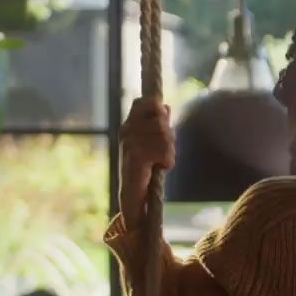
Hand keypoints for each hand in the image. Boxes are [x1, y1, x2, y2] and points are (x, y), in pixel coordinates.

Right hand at [119, 97, 175, 225]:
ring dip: (169, 152)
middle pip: (162, 120)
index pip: (144, 102)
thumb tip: (166, 106)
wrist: (133, 193)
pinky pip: (164, 151)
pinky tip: (159, 168)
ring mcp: (130, 142)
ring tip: (159, 161)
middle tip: (163, 152)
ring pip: (165, 136)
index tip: (163, 124)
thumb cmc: (144, 168)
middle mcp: (127, 130)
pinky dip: (168, 161)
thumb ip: (158, 125)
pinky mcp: (136, 156)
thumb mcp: (152, 143)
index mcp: (129, 125)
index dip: (157, 109)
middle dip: (169, 138)